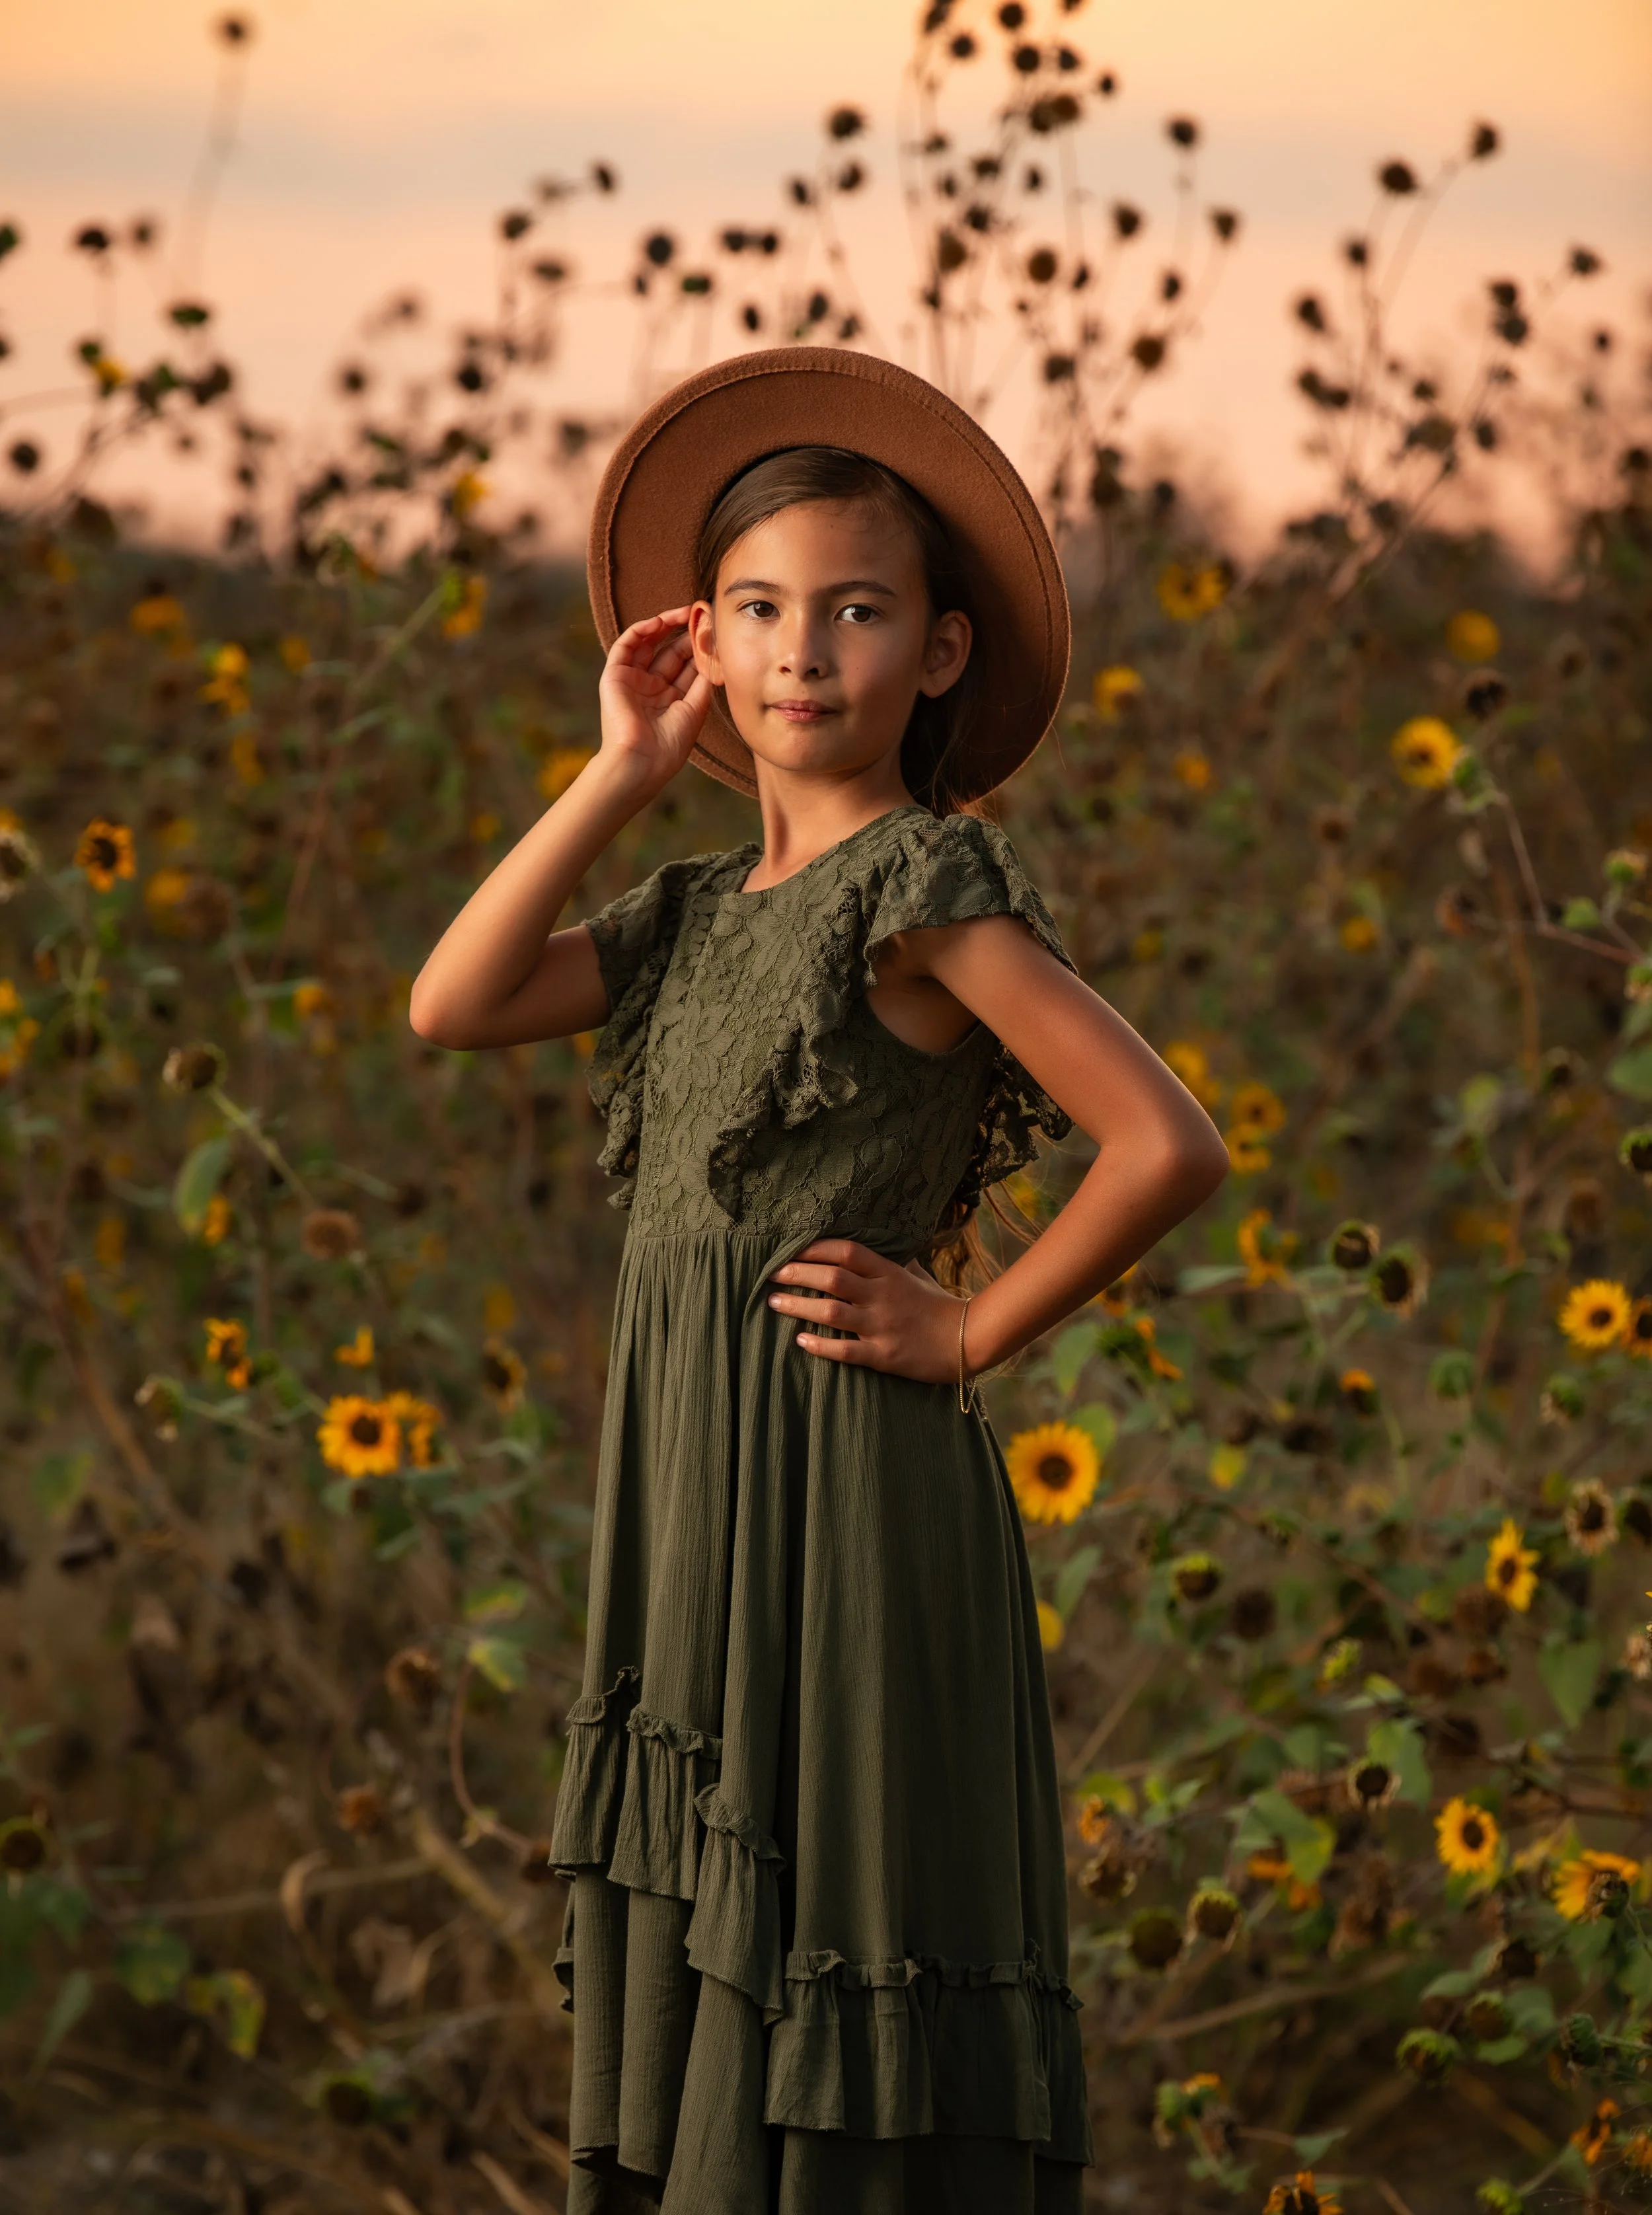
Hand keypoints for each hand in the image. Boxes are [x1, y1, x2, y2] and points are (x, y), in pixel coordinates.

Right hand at [597, 606, 713, 794]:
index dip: (700, 647)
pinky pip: (626, 645)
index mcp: (670, 699)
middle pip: (671, 651)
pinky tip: (660, 622)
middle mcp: (651, 688)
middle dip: (687, 633)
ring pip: (649, 643)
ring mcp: (633, 681)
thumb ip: (703, 680)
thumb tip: (715, 653)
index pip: (687, 666)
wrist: (640, 762)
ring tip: (687, 612)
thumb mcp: (695, 710)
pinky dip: (642, 631)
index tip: (716, 631)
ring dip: (667, 625)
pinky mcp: (615, 676)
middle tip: (704, 615)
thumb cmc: (669, 745)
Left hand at [766, 1239, 965, 1383]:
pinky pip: (845, 1350)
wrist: (967, 1340)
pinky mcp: (883, 1356)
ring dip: (798, 1306)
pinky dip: (820, 1346)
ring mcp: (882, 1326)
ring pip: (831, 1312)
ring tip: (774, 1303)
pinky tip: (800, 1341)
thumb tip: (870, 1244)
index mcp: (890, 1273)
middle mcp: (882, 1296)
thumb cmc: (938, 1305)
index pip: (847, 1251)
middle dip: (797, 1273)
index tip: (791, 1248)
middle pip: (832, 1278)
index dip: (816, 1247)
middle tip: (771, 1274)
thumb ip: (892, 1260)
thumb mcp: (917, 1275)